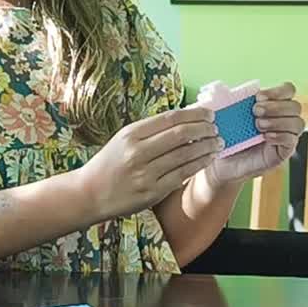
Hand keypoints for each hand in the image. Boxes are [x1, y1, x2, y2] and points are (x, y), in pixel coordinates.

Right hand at [80, 108, 221, 218]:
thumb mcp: (124, 139)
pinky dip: (198, 165)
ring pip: (184, 155)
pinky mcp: (152, 192)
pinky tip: (208, 159)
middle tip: (216, 128)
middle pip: (180, 135)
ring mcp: (145, 173)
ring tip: (218, 142)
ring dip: (206, 147)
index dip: (194, 114)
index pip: (170, 118)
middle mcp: (137, 152)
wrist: (89, 193)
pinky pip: (182, 175)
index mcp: (131, 134)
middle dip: (204, 129)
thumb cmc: (110, 164)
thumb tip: (185, 119)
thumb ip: (151, 130)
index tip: (209, 113)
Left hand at [205, 82, 304, 185]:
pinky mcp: (284, 151)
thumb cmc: (227, 135)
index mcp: (274, 104)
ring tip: (258, 125)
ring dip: (278, 121)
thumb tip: (228, 89)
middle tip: (255, 112)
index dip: (277, 91)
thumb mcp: (230, 114)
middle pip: (295, 106)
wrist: (223, 162)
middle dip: (275, 107)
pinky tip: (265, 137)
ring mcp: (286, 136)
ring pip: (298, 123)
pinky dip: (280, 136)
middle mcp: (284, 119)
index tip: (258, 97)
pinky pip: (292, 140)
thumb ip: (235, 99)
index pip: (288, 90)